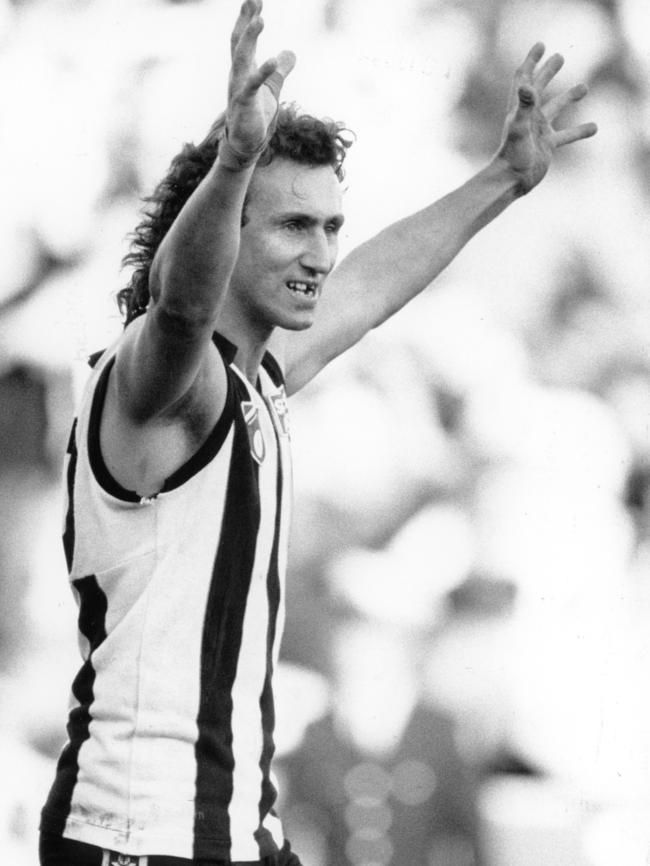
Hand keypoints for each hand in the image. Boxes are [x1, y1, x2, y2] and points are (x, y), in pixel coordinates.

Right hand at [223, 0, 295, 166]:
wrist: (246, 143)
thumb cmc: (256, 115)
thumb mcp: (272, 88)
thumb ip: (279, 69)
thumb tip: (290, 53)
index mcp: (243, 70)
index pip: (243, 39)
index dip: (248, 19)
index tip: (254, 0)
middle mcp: (237, 75)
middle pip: (239, 42)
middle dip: (246, 21)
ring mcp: (239, 88)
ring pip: (241, 58)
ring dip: (250, 38)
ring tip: (260, 19)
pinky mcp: (245, 104)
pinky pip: (252, 85)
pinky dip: (262, 72)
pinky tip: (272, 60)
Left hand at [496, 43, 596, 194]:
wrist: (513, 180)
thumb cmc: (513, 154)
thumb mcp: (519, 128)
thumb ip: (523, 106)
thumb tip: (527, 85)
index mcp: (520, 108)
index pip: (524, 79)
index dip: (532, 61)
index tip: (541, 46)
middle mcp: (529, 117)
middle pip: (539, 88)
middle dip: (548, 72)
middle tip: (560, 57)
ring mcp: (539, 131)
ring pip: (556, 109)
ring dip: (568, 97)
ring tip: (585, 88)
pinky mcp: (548, 145)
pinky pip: (567, 135)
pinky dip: (580, 131)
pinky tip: (594, 127)